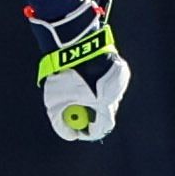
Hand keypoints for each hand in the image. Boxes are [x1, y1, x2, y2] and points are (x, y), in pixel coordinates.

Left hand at [29, 0, 130, 142]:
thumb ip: (61, 122)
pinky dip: (96, 81)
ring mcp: (120, 77)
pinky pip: (107, 80)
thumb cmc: (65, 73)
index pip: (102, 127)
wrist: (76, 42)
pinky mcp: (118, 65)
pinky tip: (85, 73)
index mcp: (106, 102)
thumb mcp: (55, 102)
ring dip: (94, 95)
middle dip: (91, 112)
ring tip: (78, 86)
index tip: (79, 131)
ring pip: (106, 94)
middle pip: (105, 111)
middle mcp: (117, 91)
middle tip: (76, 110)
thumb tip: (69, 133)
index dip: (90, 132)